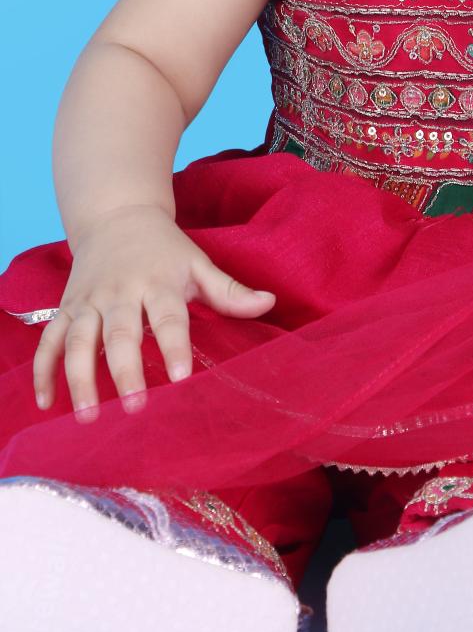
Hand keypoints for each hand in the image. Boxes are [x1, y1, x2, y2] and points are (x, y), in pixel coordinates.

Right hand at [32, 204, 274, 421]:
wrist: (117, 216)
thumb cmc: (165, 249)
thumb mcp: (198, 263)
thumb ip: (229, 290)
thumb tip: (269, 303)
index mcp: (158, 281)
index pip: (168, 316)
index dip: (174, 346)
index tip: (180, 378)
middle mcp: (120, 292)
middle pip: (121, 332)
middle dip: (125, 369)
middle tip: (135, 406)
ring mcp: (88, 300)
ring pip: (79, 339)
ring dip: (79, 377)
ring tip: (88, 415)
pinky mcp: (66, 308)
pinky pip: (49, 341)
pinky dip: (44, 371)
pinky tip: (46, 404)